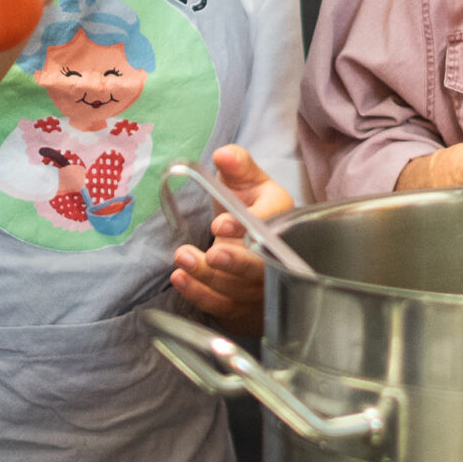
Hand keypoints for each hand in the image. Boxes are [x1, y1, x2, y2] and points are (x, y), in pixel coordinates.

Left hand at [171, 144, 292, 340]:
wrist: (254, 242)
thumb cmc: (250, 207)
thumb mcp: (247, 182)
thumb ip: (238, 165)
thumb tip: (223, 155)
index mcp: (281, 219)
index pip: (272, 229)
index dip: (248, 229)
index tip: (221, 226)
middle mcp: (276, 257)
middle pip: (262, 269)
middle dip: (237, 263)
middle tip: (213, 255)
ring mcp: (260, 286)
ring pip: (238, 290)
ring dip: (208, 277)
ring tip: (182, 258)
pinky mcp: (242, 306)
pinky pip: (223, 306)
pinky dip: (199, 295)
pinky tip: (180, 279)